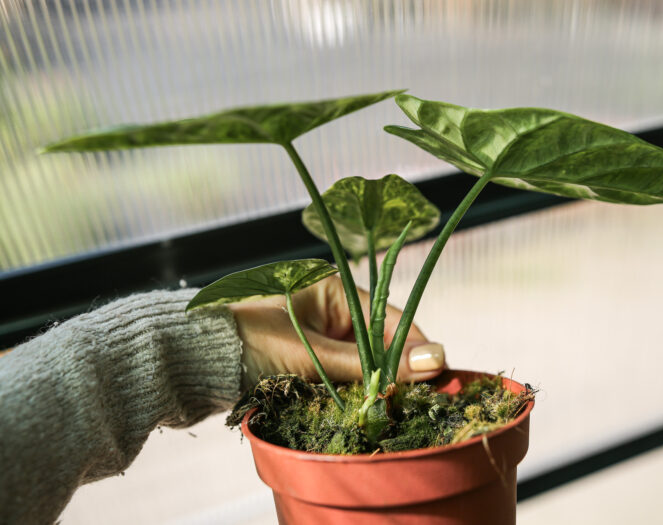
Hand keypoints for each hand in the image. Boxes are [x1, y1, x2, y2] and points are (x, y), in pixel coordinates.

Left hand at [230, 275, 444, 389]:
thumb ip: (371, 364)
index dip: (416, 350)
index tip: (438, 380)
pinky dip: (350, 392)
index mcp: (336, 289)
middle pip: (380, 343)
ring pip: (362, 363)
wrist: (191, 359)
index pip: (392, 320)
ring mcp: (318, 333)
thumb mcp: (314, 354)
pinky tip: (359, 408)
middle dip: (394, 372)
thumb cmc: (248, 341)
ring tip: (387, 408)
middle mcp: (331, 308)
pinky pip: (341, 375)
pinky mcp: (306, 357)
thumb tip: (434, 362)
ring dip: (371, 386)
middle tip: (412, 402)